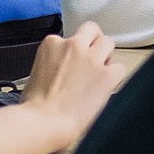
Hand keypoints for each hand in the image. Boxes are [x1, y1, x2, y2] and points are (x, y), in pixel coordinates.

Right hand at [17, 22, 120, 153]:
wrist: (43, 123)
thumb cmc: (33, 108)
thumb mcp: (34, 75)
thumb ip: (50, 63)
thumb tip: (59, 69)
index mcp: (52, 45)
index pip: (70, 37)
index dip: (73, 51)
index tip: (72, 62)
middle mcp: (74, 46)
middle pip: (92, 31)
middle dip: (93, 42)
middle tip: (91, 59)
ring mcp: (92, 59)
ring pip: (109, 43)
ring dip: (105, 56)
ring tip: (98, 74)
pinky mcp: (107, 75)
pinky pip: (120, 68)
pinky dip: (115, 77)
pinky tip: (106, 87)